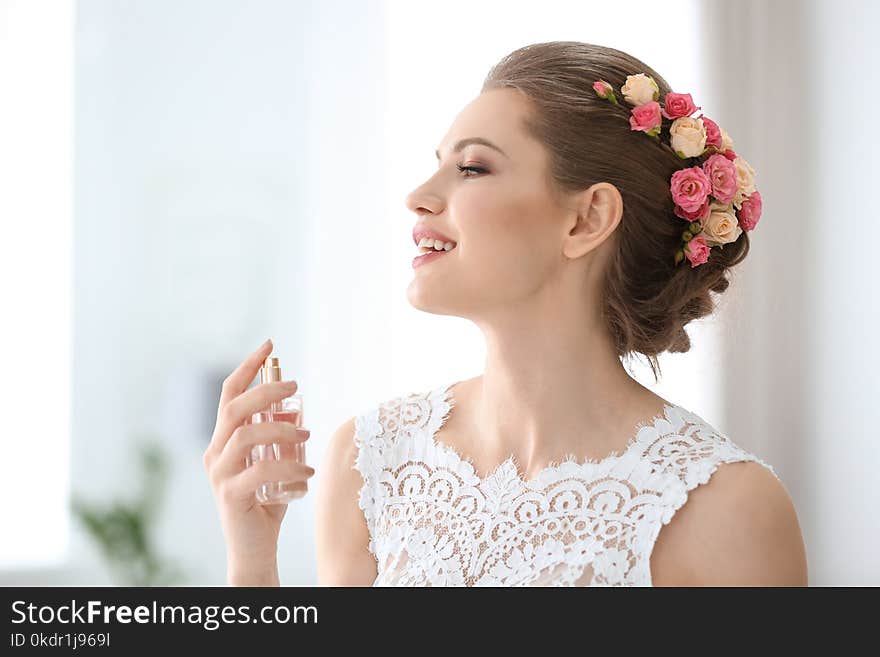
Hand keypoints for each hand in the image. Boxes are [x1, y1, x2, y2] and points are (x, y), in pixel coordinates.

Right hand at [203, 339, 314, 583]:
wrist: (255, 548)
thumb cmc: (266, 503)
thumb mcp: (276, 463)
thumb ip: (281, 439)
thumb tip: (297, 411)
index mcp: (223, 440)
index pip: (229, 395)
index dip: (247, 367)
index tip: (269, 344)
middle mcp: (215, 453)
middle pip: (234, 408)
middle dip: (266, 390)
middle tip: (296, 387)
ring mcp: (220, 474)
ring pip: (245, 434)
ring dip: (281, 428)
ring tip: (307, 434)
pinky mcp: (231, 495)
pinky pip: (260, 470)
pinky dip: (288, 467)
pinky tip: (307, 473)